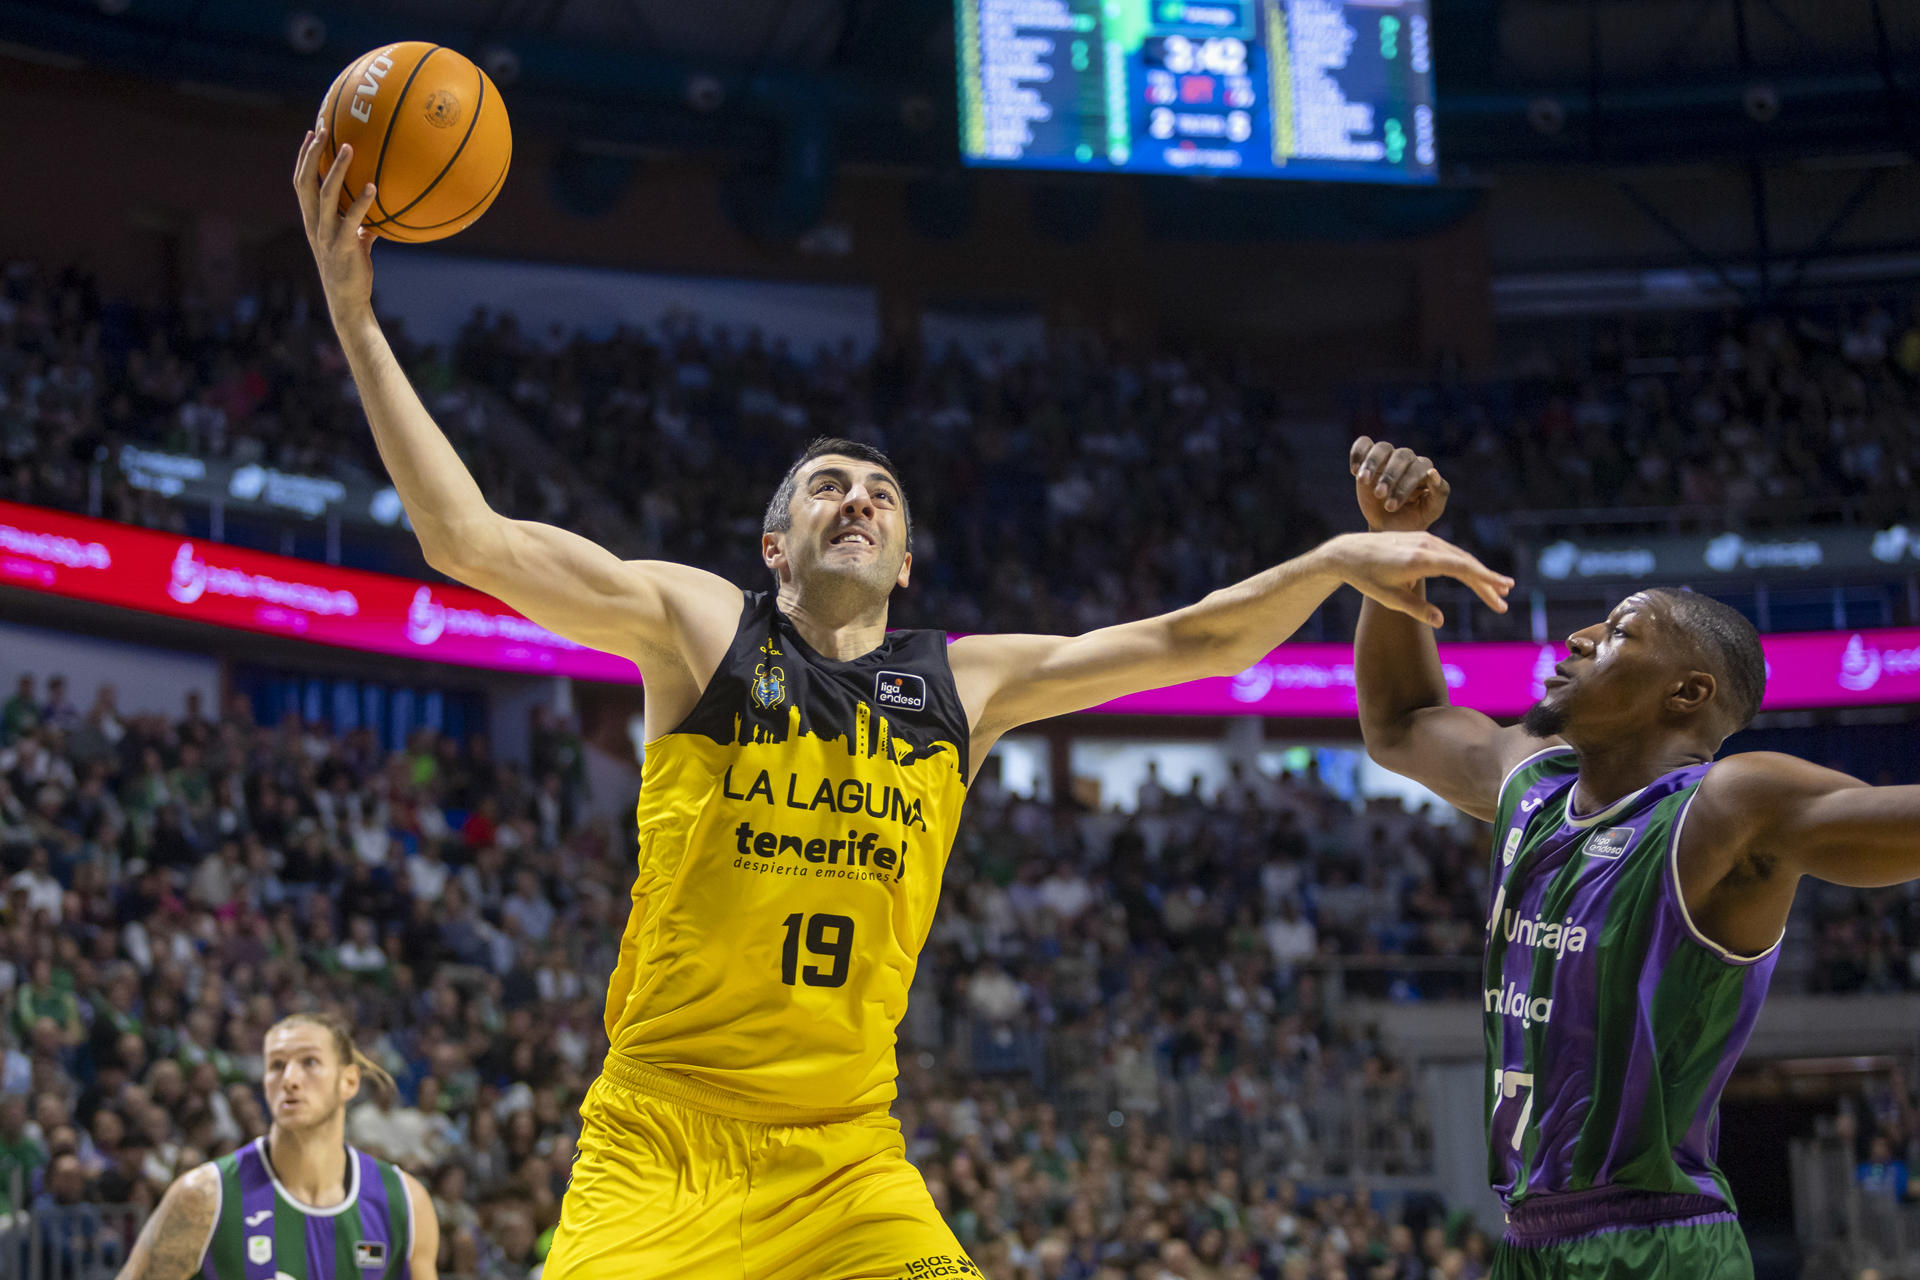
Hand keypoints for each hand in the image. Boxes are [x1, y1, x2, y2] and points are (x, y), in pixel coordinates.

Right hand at [293, 127, 378, 322]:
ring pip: (325, 194)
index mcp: (312, 219)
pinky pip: (350, 220)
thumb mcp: (355, 240)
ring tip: (349, 147)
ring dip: (335, 169)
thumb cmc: (352, 270)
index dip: (304, 156)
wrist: (348, 302)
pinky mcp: (342, 246)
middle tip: (323, 128)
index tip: (312, 132)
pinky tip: (373, 187)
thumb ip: (362, 222)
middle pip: (305, 180)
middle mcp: (313, 223)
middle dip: (312, 152)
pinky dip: (361, 202)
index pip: (302, 181)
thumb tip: (381, 206)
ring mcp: (325, 234)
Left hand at [1316, 531, 1510, 627]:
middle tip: (1505, 601)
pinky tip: (1474, 577)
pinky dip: (1464, 565)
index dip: (1485, 578)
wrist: (1348, 552)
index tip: (1504, 588)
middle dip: (1487, 582)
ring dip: (1478, 574)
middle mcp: (1425, 545)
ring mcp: (1424, 539)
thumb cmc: (1366, 578)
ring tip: (1496, 592)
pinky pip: (1449, 552)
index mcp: (1419, 560)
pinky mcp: (1422, 538)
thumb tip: (1440, 621)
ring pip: (1459, 557)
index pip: (1461, 568)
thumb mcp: (1388, 598)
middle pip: (1466, 563)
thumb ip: (1415, 609)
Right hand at [1350, 436, 1449, 531]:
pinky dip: (1357, 453)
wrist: (1388, 528)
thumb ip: (1438, 493)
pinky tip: (1354, 471)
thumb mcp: (1429, 512)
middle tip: (1380, 496)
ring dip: (1373, 463)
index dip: (1406, 485)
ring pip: (1383, 447)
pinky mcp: (1369, 458)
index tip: (1392, 506)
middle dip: (1390, 476)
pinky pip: (1364, 444)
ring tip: (1364, 482)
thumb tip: (1433, 472)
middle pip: (1402, 456)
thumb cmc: (1411, 520)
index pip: (1419, 468)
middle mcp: (1408, 460)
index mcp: (1424, 471)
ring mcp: (1388, 457)